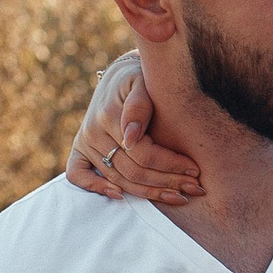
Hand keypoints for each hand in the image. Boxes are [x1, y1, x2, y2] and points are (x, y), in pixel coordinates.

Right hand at [64, 52, 202, 205]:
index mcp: (109, 116)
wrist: (120, 76)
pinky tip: (121, 196)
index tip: (194, 171)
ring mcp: (85, 142)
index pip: (143, 153)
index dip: (170, 165)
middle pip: (133, 171)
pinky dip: (95, 188)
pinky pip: (77, 175)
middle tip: (195, 188)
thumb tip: (131, 137)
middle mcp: (93, 132)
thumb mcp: (143, 82)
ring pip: (117, 178)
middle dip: (167, 182)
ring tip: (178, 197)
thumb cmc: (140, 78)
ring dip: (148, 192)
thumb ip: (139, 106)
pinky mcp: (79, 149)